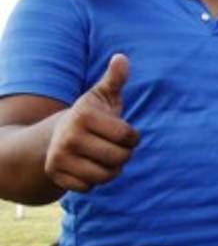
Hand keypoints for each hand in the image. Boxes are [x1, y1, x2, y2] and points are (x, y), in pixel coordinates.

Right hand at [45, 54, 140, 191]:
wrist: (56, 136)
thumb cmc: (91, 116)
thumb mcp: (102, 95)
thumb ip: (115, 79)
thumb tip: (121, 58)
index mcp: (84, 115)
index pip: (128, 136)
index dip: (132, 138)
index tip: (124, 133)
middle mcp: (69, 136)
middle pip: (119, 158)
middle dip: (123, 155)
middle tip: (114, 147)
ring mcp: (60, 156)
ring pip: (105, 175)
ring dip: (112, 170)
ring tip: (104, 158)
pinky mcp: (56, 174)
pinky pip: (89, 187)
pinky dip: (94, 182)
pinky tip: (88, 168)